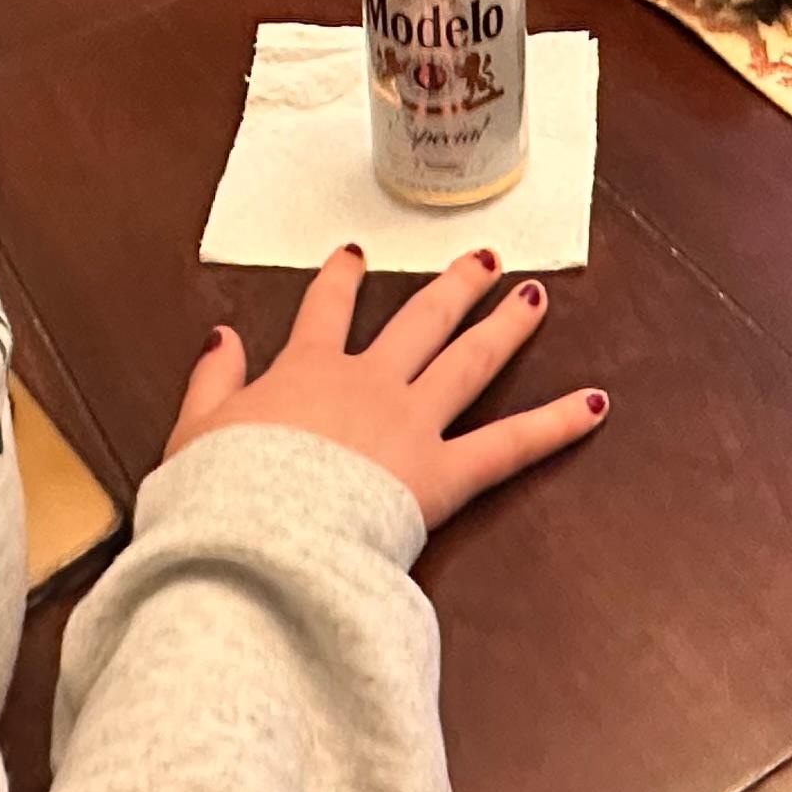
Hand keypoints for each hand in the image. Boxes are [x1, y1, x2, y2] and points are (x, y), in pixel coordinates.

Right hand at [169, 247, 605, 528]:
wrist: (257, 536)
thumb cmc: (221, 494)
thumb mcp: (195, 432)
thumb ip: (211, 381)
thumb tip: (219, 335)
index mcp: (307, 373)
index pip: (325, 312)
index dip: (339, 281)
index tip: (351, 254)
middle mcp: (368, 383)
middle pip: (419, 322)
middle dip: (452, 287)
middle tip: (482, 260)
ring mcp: (411, 422)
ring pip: (469, 361)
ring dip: (505, 327)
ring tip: (535, 295)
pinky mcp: (442, 472)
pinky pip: (510, 445)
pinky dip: (556, 424)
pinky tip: (597, 404)